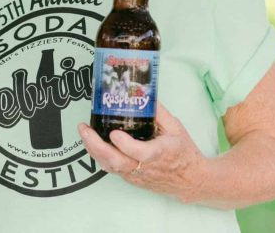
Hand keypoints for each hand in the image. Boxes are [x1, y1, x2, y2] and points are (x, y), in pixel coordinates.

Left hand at [78, 103, 206, 202]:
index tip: (114, 133)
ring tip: (84, 132)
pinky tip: (92, 142)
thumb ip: (159, 112)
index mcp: (160, 153)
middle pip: (117, 162)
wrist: (191, 180)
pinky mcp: (131, 178)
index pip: (139, 153)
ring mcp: (136, 175)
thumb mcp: (176, 128)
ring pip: (110, 167)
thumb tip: (144, 93)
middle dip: (97, 146)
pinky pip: (112, 168)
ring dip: (93, 150)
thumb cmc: (183, 152)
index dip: (125, 145)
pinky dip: (99, 156)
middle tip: (85, 129)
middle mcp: (145, 167)